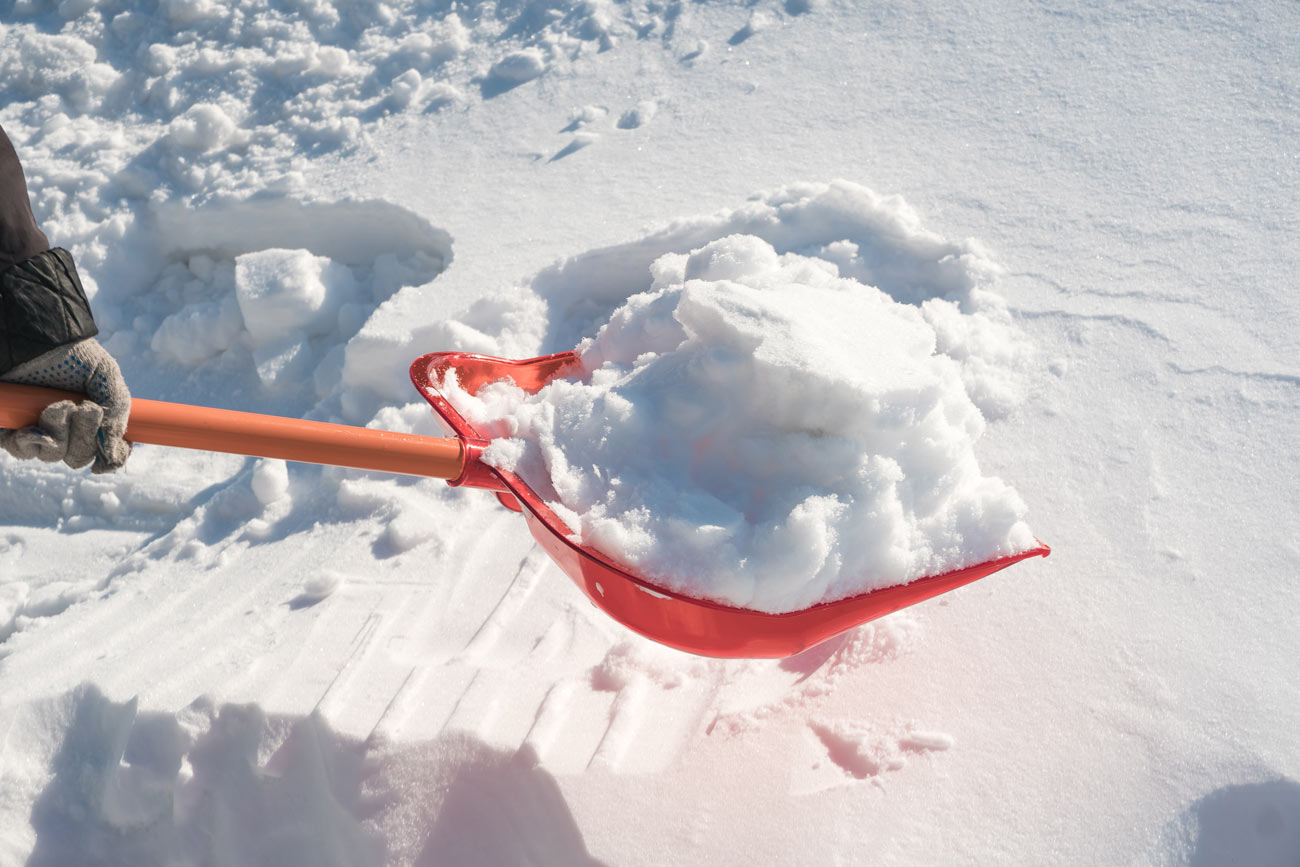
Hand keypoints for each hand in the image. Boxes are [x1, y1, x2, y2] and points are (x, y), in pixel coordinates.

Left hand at [0, 338, 131, 472]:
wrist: (31, 339)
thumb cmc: (70, 353)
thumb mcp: (105, 375)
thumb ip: (117, 410)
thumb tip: (112, 453)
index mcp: (93, 420)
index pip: (108, 453)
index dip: (111, 457)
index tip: (108, 452)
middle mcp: (67, 430)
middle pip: (78, 458)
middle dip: (83, 436)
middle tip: (80, 407)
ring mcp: (38, 431)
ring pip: (52, 455)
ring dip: (56, 433)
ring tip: (54, 405)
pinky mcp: (11, 430)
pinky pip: (22, 451)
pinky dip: (28, 441)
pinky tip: (29, 425)